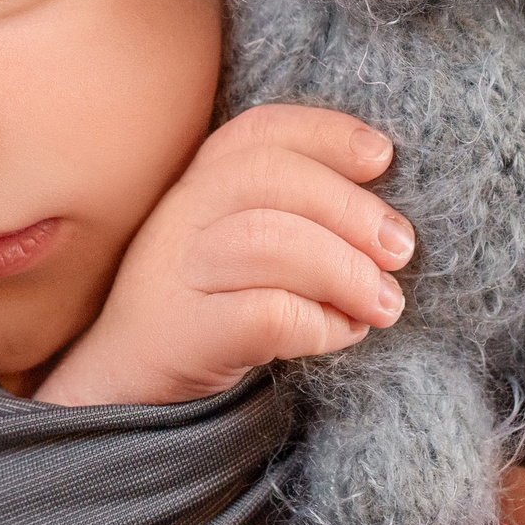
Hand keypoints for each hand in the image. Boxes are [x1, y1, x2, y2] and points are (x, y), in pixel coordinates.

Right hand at [32, 105, 413, 406]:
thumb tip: (387, 218)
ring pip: (268, 241)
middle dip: (351, 208)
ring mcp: (173, 274)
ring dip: (345, 271)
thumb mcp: (240, 249)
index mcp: (195, 185)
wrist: (125, 391)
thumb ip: (291, 216)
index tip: (383, 157)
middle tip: (400, 251)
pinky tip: (340, 335)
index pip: (259, 133)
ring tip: (384, 305)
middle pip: (269, 178)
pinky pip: (264, 314)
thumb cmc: (206, 314)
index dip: (326, 134)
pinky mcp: (182, 334)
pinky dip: (318, 324)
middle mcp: (177, 217)